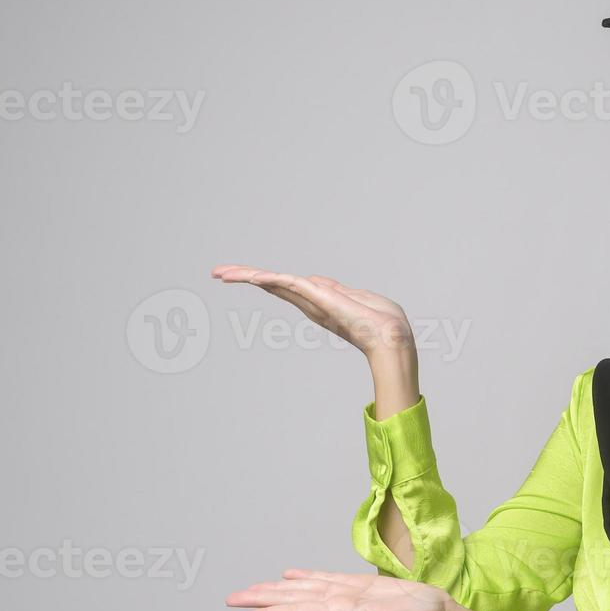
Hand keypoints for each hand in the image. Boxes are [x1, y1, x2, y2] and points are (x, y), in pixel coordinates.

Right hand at [210, 265, 413, 358]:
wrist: (392, 338)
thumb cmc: (382, 322)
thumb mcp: (356, 298)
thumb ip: (335, 289)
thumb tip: (315, 281)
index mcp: (318, 301)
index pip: (285, 287)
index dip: (264, 279)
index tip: (244, 275)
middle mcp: (310, 303)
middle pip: (272, 285)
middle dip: (245, 277)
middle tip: (217, 273)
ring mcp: (313, 301)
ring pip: (274, 283)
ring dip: (248, 275)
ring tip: (222, 272)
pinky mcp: (319, 298)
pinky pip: (290, 284)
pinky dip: (270, 279)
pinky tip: (252, 275)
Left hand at [225, 568, 450, 610]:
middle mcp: (337, 604)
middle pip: (292, 600)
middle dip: (262, 600)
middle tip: (231, 600)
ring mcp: (345, 594)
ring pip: (303, 589)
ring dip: (277, 588)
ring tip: (252, 589)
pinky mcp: (356, 586)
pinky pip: (323, 578)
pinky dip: (304, 576)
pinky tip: (289, 574)